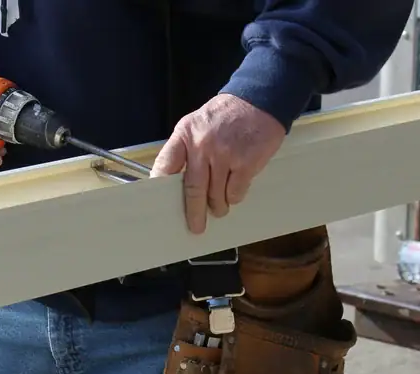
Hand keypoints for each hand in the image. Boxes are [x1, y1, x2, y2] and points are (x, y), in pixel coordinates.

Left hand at [150, 93, 285, 233]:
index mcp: (186, 134)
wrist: (259, 101)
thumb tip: (174, 182)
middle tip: (195, 226)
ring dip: (218, 206)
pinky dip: (234, 197)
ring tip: (220, 207)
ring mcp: (225, 155)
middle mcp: (203, 145)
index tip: (159, 203)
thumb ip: (185, 149)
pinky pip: (235, 193)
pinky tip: (234, 192)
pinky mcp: (246, 164)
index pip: (165, 164)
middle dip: (194, 213)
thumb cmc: (226, 116)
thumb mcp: (197, 123)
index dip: (160, 186)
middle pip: (192, 189)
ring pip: (216, 196)